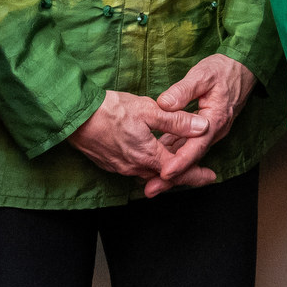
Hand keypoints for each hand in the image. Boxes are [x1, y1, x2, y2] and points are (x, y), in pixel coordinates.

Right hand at [70, 89, 214, 184]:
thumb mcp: (149, 110)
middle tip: (200, 174)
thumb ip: (176, 121)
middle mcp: (134, 167)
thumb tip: (202, 128)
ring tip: (177, 165)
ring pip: (149, 174)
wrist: (74, 116)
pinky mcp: (109, 163)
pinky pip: (134, 170)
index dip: (197, 175)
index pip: (179, 171)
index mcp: (148, 156)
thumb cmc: (111, 110)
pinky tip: (150, 157)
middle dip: (183, 175)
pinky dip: (148, 166)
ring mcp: (120, 167)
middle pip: (165, 177)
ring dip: (164, 171)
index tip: (211, 177)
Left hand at [145, 55, 257, 194]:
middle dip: (172, 176)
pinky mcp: (205, 129)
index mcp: (214, 120)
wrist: (243, 68)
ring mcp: (210, 131)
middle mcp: (214, 131)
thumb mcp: (202, 75)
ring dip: (171, 169)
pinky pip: (188, 145)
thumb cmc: (223, 70)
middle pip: (191, 158)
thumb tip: (163, 104)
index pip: (196, 146)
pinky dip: (173, 154)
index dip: (181, 162)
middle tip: (151, 189)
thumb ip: (183, 91)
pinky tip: (157, 160)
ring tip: (149, 183)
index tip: (165, 173)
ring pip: (189, 154)